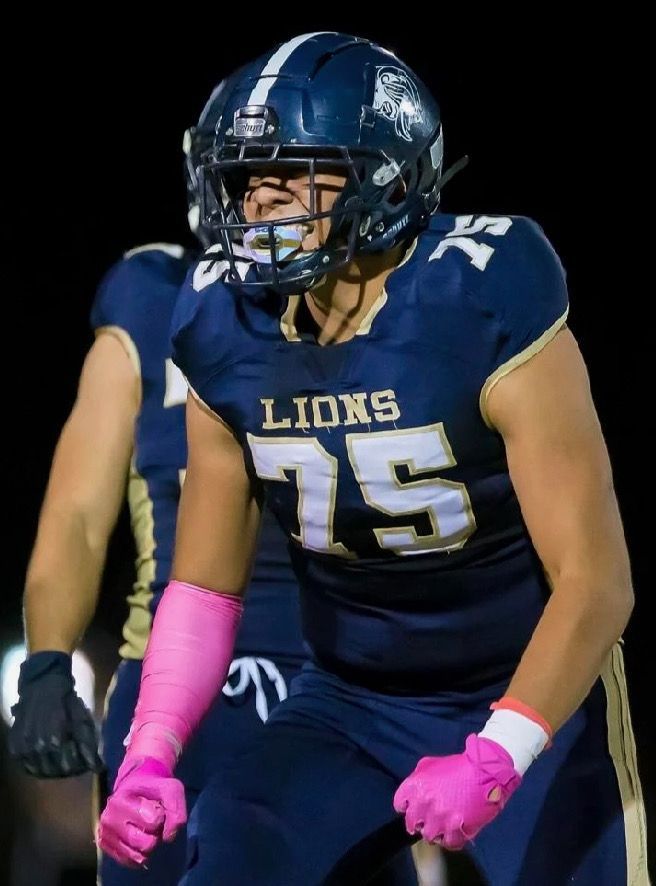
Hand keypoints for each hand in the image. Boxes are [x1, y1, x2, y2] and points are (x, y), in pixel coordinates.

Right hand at [9, 651, 102, 776]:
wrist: (43, 683)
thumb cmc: (66, 699)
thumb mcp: (81, 718)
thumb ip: (87, 743)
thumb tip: (96, 765)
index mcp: (54, 740)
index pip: (68, 766)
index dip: (79, 767)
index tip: (86, 765)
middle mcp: (37, 747)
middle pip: (53, 771)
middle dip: (66, 770)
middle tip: (75, 765)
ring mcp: (23, 747)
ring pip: (37, 770)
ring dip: (51, 771)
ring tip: (61, 765)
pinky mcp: (14, 744)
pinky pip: (23, 764)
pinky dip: (34, 768)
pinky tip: (43, 764)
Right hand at [96, 756, 186, 867]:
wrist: (134, 789)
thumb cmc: (153, 789)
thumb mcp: (171, 789)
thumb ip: (175, 810)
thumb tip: (168, 837)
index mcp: (121, 801)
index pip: (152, 822)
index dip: (161, 817)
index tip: (158, 809)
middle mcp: (108, 820)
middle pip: (144, 844)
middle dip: (155, 835)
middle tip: (153, 823)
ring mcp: (105, 836)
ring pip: (138, 857)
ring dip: (148, 846)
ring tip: (145, 830)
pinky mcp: (107, 848)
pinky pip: (131, 862)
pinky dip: (141, 854)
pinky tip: (139, 839)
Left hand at [393, 734, 521, 849]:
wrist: (484, 771)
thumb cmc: (457, 765)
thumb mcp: (430, 764)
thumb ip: (417, 778)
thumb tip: (411, 794)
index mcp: (414, 787)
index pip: (399, 805)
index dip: (407, 806)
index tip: (414, 807)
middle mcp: (423, 804)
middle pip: (412, 824)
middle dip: (419, 821)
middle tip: (429, 818)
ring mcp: (439, 819)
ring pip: (429, 836)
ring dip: (436, 831)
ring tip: (444, 825)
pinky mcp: (456, 830)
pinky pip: (448, 843)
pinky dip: (451, 839)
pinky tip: (455, 831)